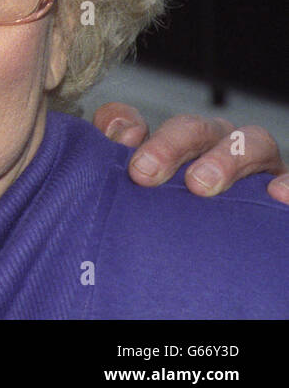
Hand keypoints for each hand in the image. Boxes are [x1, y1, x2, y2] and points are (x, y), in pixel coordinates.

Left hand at [93, 103, 288, 204]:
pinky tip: (277, 195)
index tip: (118, 141)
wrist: (224, 268)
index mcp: (179, 145)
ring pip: (252, 142)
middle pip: (197, 129)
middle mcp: (218, 148)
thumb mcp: (144, 191)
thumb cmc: (174, 223)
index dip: (130, 122)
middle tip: (145, 173)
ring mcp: (256, 169)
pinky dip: (288, 184)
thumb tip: (116, 134)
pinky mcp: (281, 192)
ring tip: (202, 184)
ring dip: (226, 158)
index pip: (142, 119)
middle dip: (170, 145)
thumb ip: (120, 161)